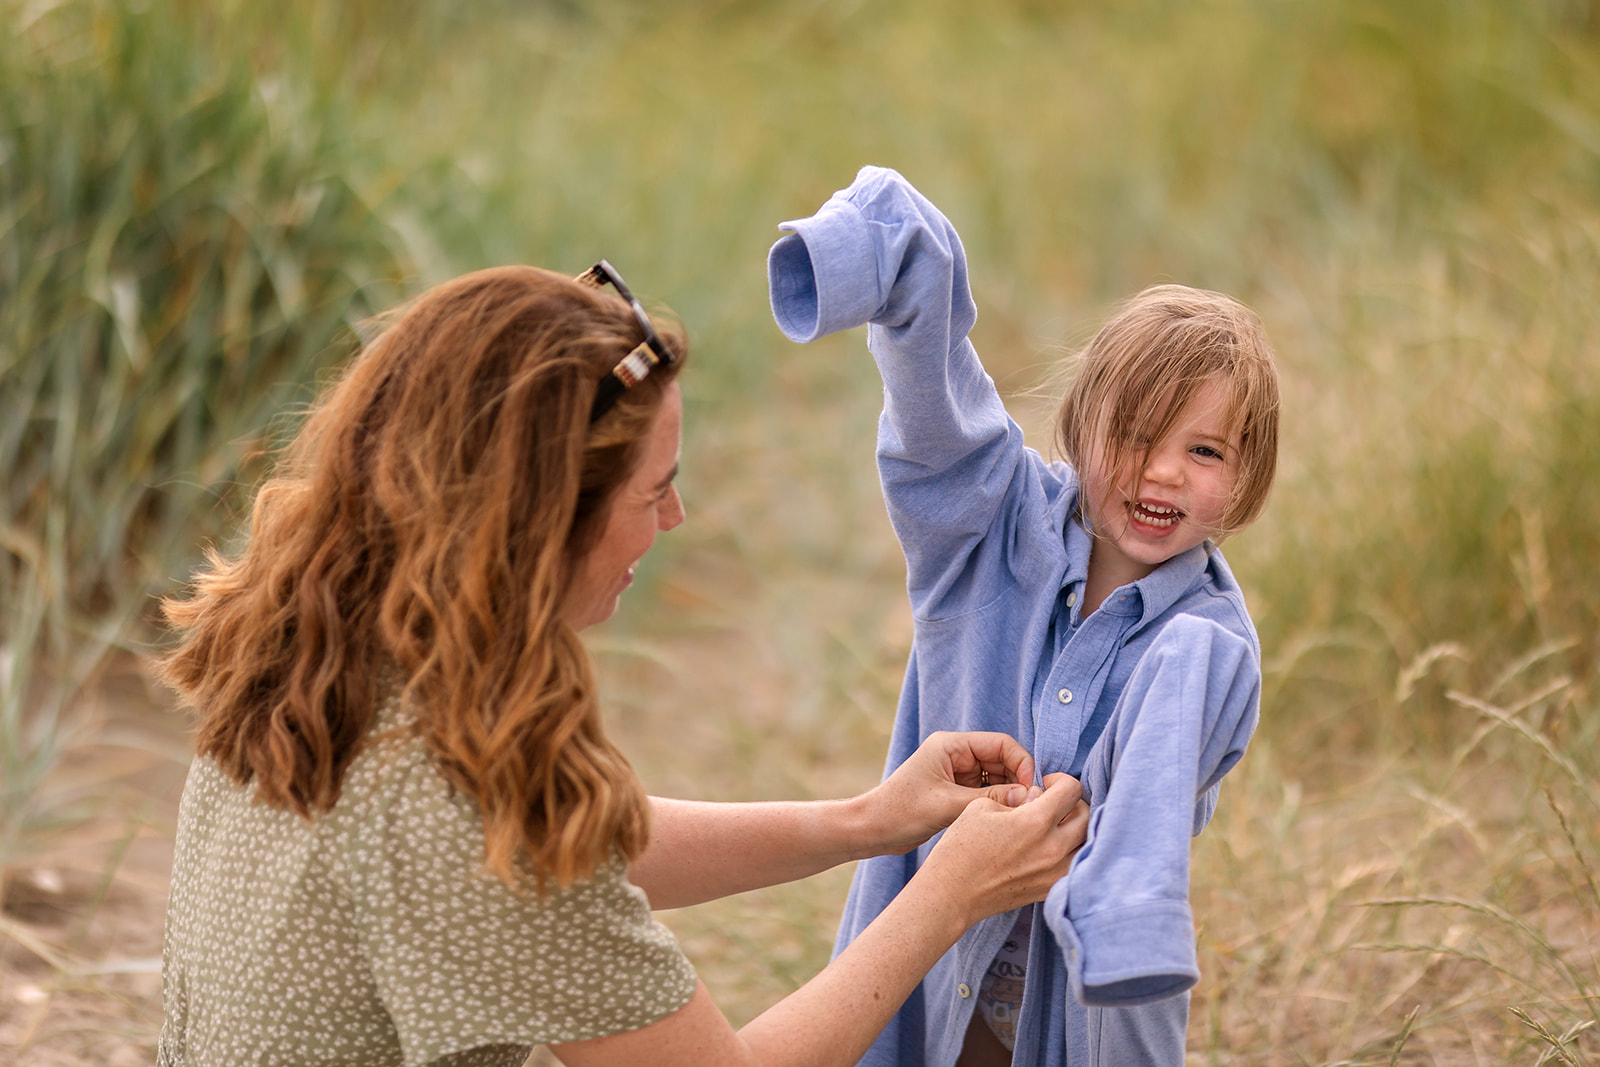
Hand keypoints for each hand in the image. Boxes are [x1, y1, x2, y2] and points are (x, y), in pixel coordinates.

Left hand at [861, 731, 1038, 856]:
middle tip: (1031, 806)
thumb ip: (989, 799)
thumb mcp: (947, 805)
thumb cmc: (900, 812)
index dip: (1022, 763)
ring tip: (1020, 816)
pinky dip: (998, 803)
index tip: (1032, 789)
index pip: (1001, 744)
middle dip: (1019, 781)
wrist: (872, 830)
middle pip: (1003, 760)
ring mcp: (957, 772)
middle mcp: (956, 754)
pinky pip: (987, 792)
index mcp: (951, 745)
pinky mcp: (957, 791)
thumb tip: (1028, 797)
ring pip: (998, 778)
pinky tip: (1006, 820)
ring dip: (1010, 794)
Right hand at [914, 774, 1089, 926]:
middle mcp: (1052, 848)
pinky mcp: (1049, 889)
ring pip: (1086, 843)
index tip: (1045, 784)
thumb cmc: (960, 848)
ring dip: (1076, 829)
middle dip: (1072, 803)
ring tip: (1055, 826)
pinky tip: (1051, 848)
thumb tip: (1033, 796)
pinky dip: (1071, 853)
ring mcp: (1054, 873)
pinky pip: (1076, 867)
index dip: (1059, 780)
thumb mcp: (981, 807)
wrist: (951, 893)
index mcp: (1035, 822)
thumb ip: (1014, 796)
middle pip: (1087, 816)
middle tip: (1052, 803)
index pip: (1072, 790)